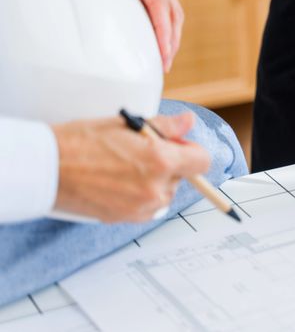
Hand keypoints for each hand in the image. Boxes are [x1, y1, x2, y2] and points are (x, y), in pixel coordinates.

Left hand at [23, 0, 182, 71]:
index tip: (163, 52)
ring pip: (167, 11)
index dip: (163, 29)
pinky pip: (154, 9)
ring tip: (163, 59)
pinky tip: (150, 41)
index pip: (160, 2)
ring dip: (168, 36)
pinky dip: (158, 28)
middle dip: (172, 38)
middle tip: (165, 65)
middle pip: (171, 11)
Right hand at [51, 113, 209, 222]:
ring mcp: (141, 208)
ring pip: (164, 193)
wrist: (46, 169)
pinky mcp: (126, 219)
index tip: (176, 145)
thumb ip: (165, 127)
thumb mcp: (127, 124)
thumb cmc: (82, 142)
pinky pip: (146, 206)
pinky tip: (117, 182)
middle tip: (140, 152)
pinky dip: (139, 195)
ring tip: (124, 167)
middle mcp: (155, 189)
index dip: (191, 151)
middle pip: (182, 177)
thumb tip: (188, 122)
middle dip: (169, 164)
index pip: (202, 162)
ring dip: (154, 181)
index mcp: (160, 161)